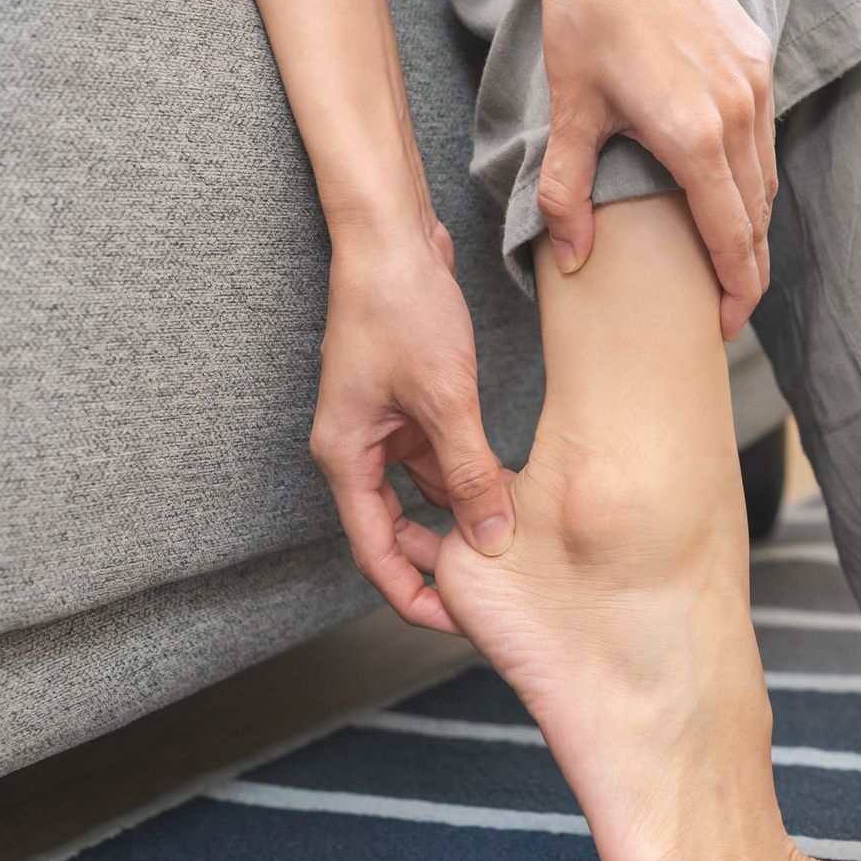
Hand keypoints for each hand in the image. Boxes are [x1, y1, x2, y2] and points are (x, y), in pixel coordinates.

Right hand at [307, 215, 513, 632]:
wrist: (390, 237)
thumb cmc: (402, 307)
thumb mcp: (445, 398)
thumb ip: (469, 471)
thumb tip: (490, 536)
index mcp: (346, 456)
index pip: (374, 552)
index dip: (413, 595)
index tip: (457, 622)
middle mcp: (357, 448)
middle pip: (395, 529)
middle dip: (439, 561)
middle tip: (494, 592)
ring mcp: (381, 425)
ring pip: (421, 492)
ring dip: (460, 515)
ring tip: (513, 542)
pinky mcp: (406, 402)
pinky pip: (434, 456)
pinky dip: (466, 474)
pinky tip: (507, 488)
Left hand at [539, 0, 776, 339]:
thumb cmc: (588, 9)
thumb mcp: (569, 105)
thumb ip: (568, 190)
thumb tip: (570, 260)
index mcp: (695, 137)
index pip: (732, 240)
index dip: (734, 292)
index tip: (723, 328)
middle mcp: (739, 115)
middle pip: (758, 219)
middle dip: (746, 270)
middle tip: (724, 307)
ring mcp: (757, 84)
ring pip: (767, 180)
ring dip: (751, 225)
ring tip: (726, 259)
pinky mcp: (760, 60)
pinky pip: (765, 139)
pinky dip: (752, 176)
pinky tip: (726, 190)